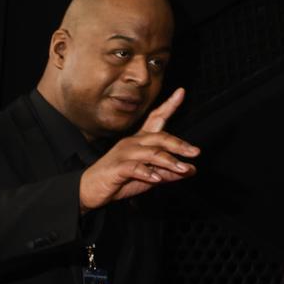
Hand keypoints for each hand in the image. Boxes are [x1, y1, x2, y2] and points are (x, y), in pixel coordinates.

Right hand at [79, 88, 197, 209]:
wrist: (89, 191)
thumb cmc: (118, 181)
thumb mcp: (147, 177)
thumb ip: (167, 172)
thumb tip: (190, 170)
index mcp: (139, 141)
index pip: (155, 119)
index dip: (169, 106)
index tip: (181, 92)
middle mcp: (132, 143)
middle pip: (159, 137)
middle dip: (179, 144)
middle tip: (195, 152)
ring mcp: (123, 154)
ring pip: (151, 153)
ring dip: (169, 161)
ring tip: (183, 169)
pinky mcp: (117, 167)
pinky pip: (135, 167)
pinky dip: (148, 172)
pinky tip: (157, 179)